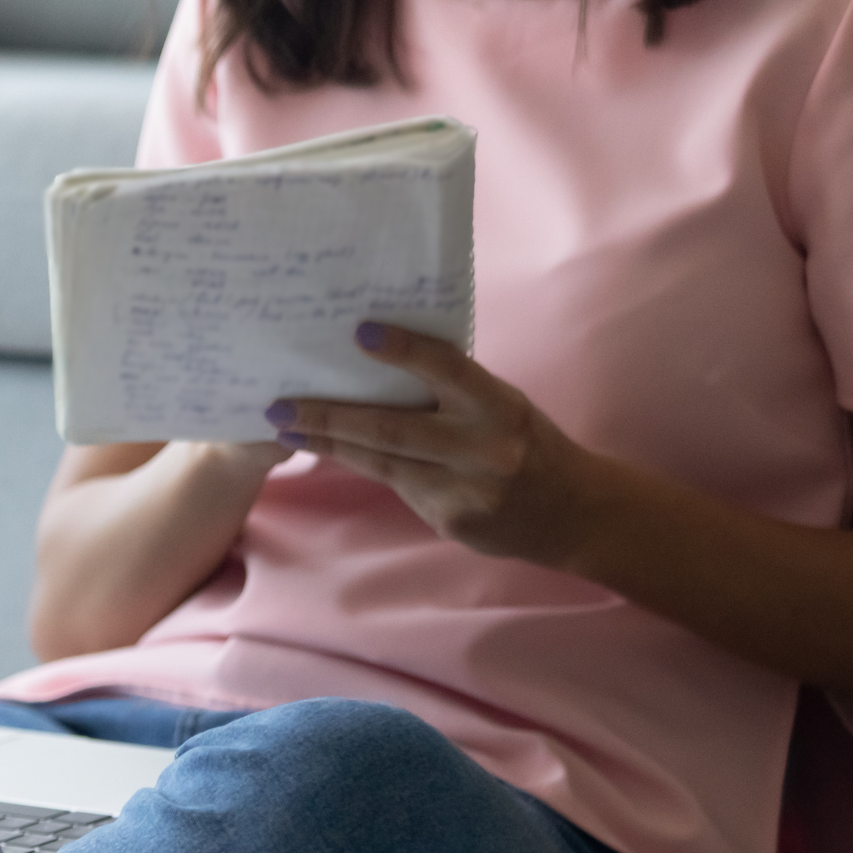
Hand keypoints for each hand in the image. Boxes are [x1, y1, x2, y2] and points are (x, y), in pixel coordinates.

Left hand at [266, 322, 589, 565]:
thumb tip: (383, 366)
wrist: (572, 512)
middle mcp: (482, 448)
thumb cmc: (528, 443)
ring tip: (287, 429)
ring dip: (330, 444)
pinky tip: (331, 451)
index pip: (448, 369)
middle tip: (281, 406)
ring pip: (382, 463)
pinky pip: (398, 486)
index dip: (405, 350)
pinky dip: (363, 465)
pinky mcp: (449, 520)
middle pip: (391, 429)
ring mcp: (463, 490)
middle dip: (330, 416)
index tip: (360, 331)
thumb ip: (455, 392)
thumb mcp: (503, 405)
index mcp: (499, 406)